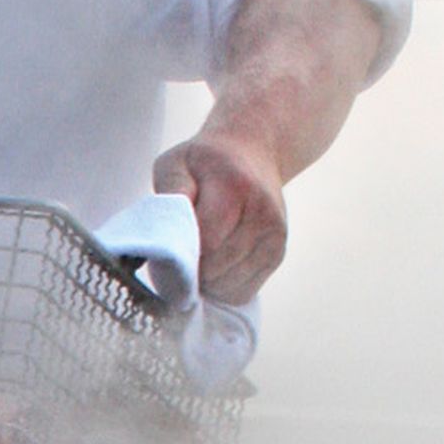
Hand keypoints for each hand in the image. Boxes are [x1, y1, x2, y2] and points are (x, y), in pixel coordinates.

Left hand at [150, 128, 286, 306]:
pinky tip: (214, 265)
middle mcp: (262, 213)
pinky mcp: (277, 253)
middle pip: (216, 268)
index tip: (166, 249)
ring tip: (197, 258)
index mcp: (236, 187)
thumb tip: (166, 239)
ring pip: (228, 286)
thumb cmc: (203, 163)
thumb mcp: (176, 164)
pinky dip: (221, 287)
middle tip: (178, 255)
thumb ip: (169, 197)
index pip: (206, 242)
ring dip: (205, 282)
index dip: (180, 254)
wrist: (253, 151)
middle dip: (190, 270)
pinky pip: (242, 292)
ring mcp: (275, 235)